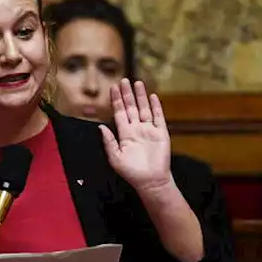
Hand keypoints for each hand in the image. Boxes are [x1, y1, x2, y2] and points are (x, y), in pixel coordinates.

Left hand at [100, 79, 172, 195]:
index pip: (119, 113)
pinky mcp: (161, 133)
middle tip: (123, 80)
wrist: (150, 181)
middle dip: (127, 94)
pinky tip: (152, 96)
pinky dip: (155, 106)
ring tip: (137, 83)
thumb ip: (108, 142)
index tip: (112, 88)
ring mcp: (149, 130)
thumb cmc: (132, 172)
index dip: (116, 100)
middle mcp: (136, 129)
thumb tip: (100, 127)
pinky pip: (158, 116)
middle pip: (131, 107)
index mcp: (124, 134)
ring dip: (140, 96)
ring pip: (144, 108)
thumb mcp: (115, 158)